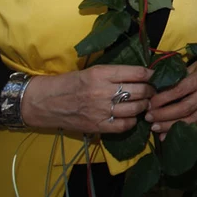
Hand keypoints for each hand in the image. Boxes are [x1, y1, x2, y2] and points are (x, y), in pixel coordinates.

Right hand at [21, 65, 154, 134]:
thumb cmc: (70, 83)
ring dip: (143, 106)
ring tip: (143, 103)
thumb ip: (115, 73)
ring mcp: (100, 110)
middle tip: (151, 91)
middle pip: (140, 91)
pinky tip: (131, 117)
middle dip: (150, 91)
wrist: (44, 102)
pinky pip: (124, 125)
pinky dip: (132, 121)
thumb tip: (141, 74)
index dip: (149, 74)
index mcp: (101, 73)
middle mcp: (103, 91)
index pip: (137, 73)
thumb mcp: (92, 70)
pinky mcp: (97, 126)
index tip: (152, 76)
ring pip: (135, 109)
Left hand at [145, 55, 196, 138]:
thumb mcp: (192, 65)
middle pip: (185, 108)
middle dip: (164, 115)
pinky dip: (180, 130)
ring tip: (155, 127)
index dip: (164, 98)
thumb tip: (155, 90)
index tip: (150, 103)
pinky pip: (196, 124)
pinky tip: (166, 134)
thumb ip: (177, 78)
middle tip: (149, 117)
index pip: (181, 90)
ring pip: (190, 120)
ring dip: (170, 126)